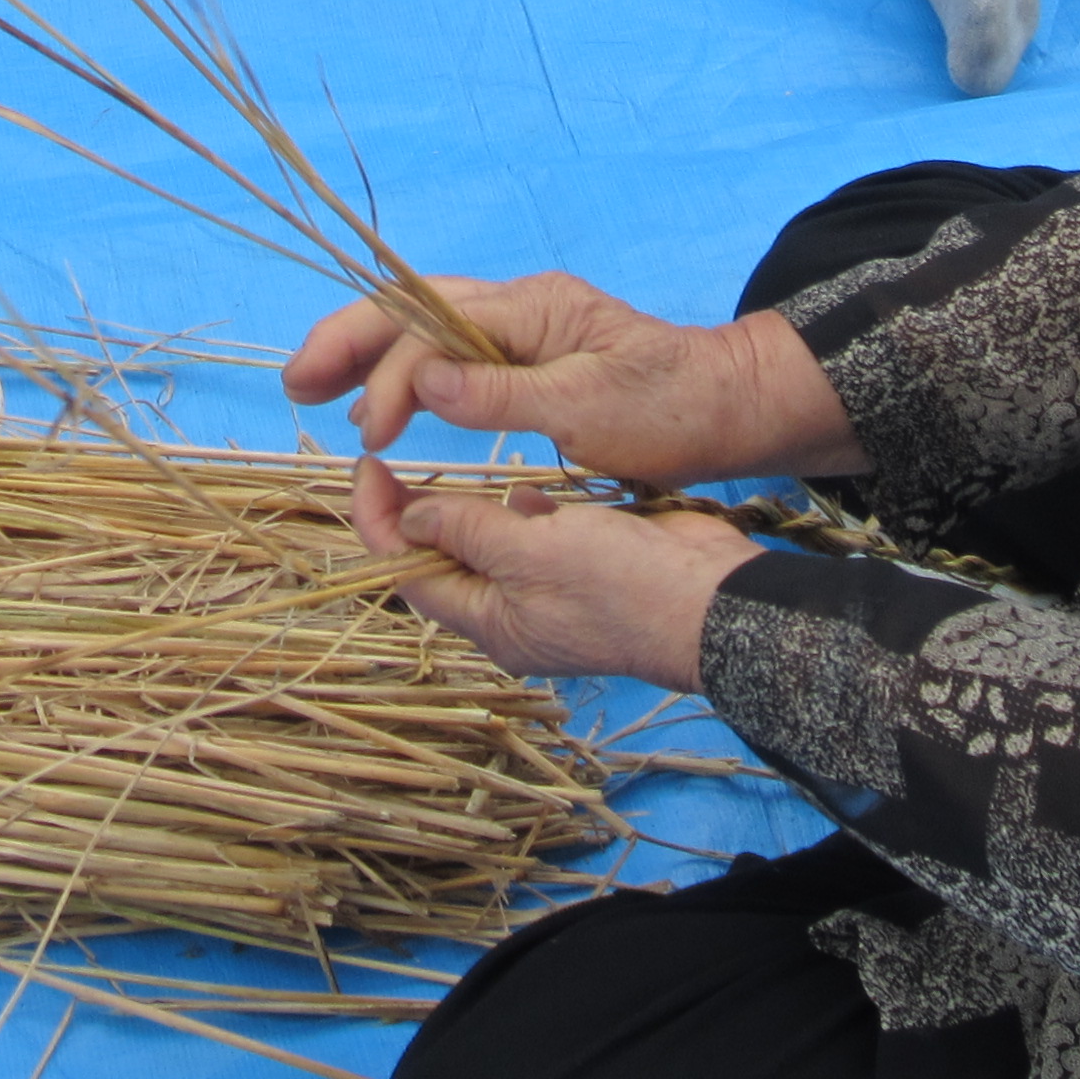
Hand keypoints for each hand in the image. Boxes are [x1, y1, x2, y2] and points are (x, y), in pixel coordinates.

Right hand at [285, 276, 859, 488]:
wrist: (733, 407)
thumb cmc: (672, 410)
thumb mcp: (590, 409)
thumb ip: (501, 395)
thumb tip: (423, 385)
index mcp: (529, 309)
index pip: (432, 329)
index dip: (391, 380)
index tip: (371, 438)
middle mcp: (518, 307)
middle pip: (410, 308)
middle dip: (348, 340)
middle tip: (295, 385)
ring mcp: (523, 330)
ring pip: (424, 327)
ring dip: (367, 353)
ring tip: (315, 388)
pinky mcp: (531, 360)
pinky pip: (450, 354)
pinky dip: (405, 372)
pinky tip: (382, 398)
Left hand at [352, 458, 755, 688]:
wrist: (712, 601)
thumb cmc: (619, 583)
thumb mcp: (531, 551)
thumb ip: (466, 530)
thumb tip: (411, 518)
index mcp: (490, 623)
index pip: (407, 571)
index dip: (378, 519)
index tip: (367, 464)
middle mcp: (512, 613)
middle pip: (440, 559)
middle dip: (414, 513)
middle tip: (392, 455)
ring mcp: (548, 592)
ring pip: (485, 545)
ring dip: (465, 509)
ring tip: (451, 468)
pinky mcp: (581, 566)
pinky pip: (531, 539)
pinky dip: (519, 511)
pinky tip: (528, 489)